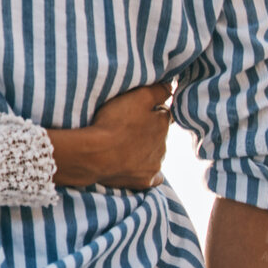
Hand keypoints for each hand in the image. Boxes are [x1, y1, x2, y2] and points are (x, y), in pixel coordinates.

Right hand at [50, 81, 173, 189]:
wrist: (95, 156)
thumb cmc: (114, 123)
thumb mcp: (137, 97)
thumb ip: (158, 90)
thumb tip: (172, 86)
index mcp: (163, 123)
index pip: (162, 112)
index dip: (149, 109)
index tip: (134, 109)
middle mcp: (164, 145)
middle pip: (159, 134)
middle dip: (148, 130)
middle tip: (126, 126)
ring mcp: (155, 165)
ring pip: (155, 153)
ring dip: (145, 149)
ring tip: (124, 145)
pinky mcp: (144, 181)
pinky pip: (153, 177)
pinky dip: (147, 171)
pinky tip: (138, 167)